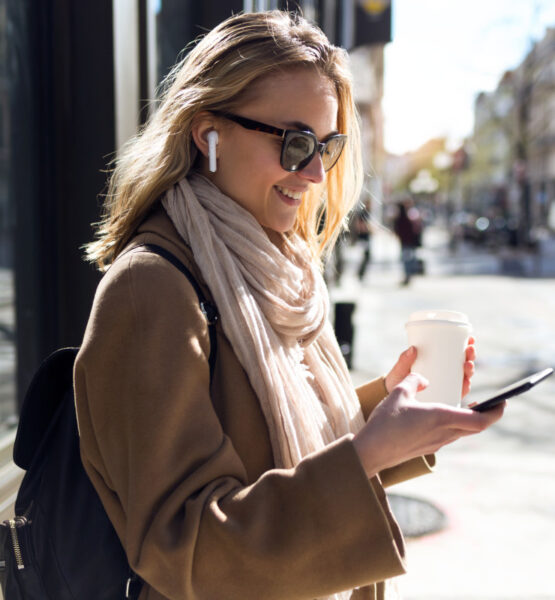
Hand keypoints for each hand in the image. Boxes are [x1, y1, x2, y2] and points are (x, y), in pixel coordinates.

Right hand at [353, 372, 503, 477]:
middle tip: (491, 403)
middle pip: (476, 428)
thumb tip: (423, 379)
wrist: (372, 451)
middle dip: (487, 415)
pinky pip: (449, 435)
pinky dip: (455, 425)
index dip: (495, 412)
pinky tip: (444, 417)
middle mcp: (443, 433)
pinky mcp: (428, 447)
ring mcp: (436, 443)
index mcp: (441, 418)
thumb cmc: (385, 422)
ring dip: (470, 420)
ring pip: (463, 432)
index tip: (502, 402)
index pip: (480, 420)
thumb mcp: (398, 392)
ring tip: (469, 407)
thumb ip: (413, 380)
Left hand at [384, 337, 475, 397]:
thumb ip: (404, 360)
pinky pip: (458, 394)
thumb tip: (412, 349)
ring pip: (464, 377)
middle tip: (469, 350)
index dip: (466, 345)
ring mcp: (445, 386)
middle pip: (463, 364)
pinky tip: (467, 383)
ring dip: (470, 369)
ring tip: (468, 364)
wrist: (389, 401)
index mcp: (437, 363)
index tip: (470, 338)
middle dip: (470, 356)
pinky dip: (465, 388)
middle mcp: (444, 374)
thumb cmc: (396, 382)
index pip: (454, 353)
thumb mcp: (400, 370)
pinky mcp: (444, 399)